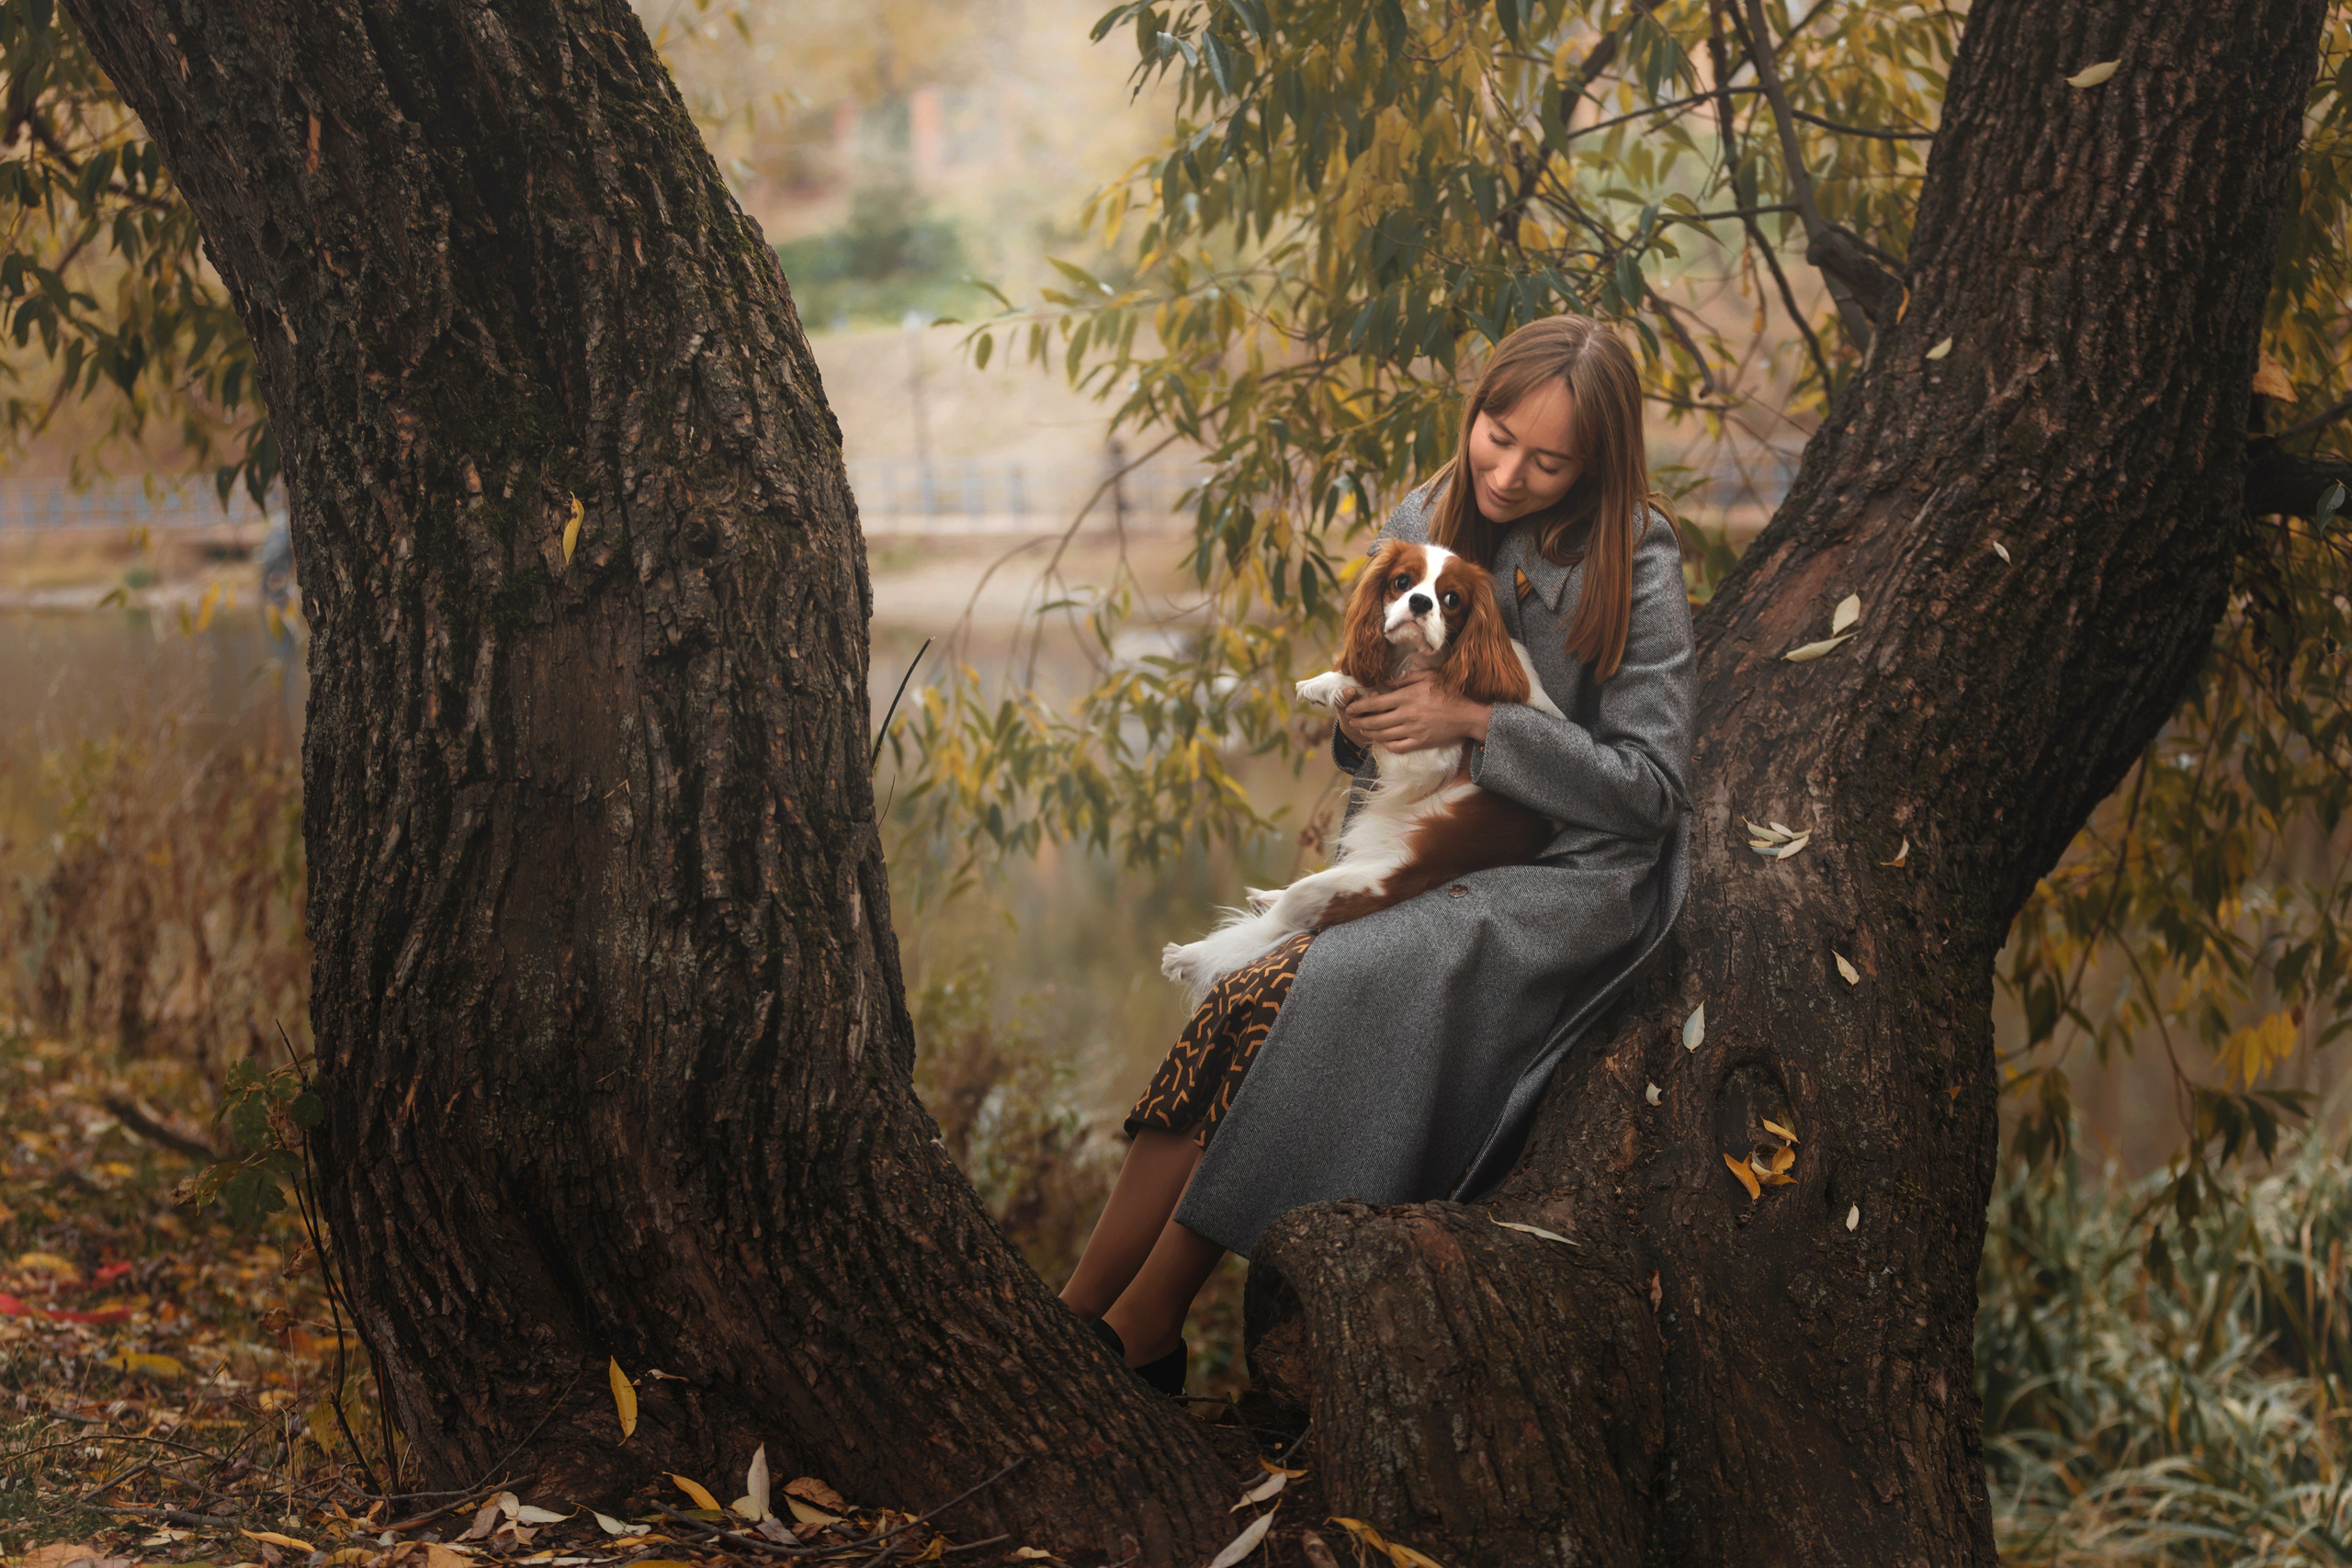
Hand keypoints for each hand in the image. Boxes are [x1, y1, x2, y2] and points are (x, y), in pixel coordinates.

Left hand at [1340, 671, 1491, 752]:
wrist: (1468, 715)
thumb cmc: (1449, 692)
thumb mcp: (1428, 677)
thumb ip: (1404, 679)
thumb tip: (1384, 683)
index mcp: (1407, 697)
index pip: (1375, 704)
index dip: (1359, 707)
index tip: (1351, 708)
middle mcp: (1407, 715)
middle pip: (1374, 721)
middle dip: (1359, 721)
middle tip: (1352, 721)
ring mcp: (1413, 731)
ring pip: (1383, 735)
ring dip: (1369, 733)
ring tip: (1362, 730)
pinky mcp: (1420, 742)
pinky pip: (1397, 746)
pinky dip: (1385, 744)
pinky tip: (1381, 740)